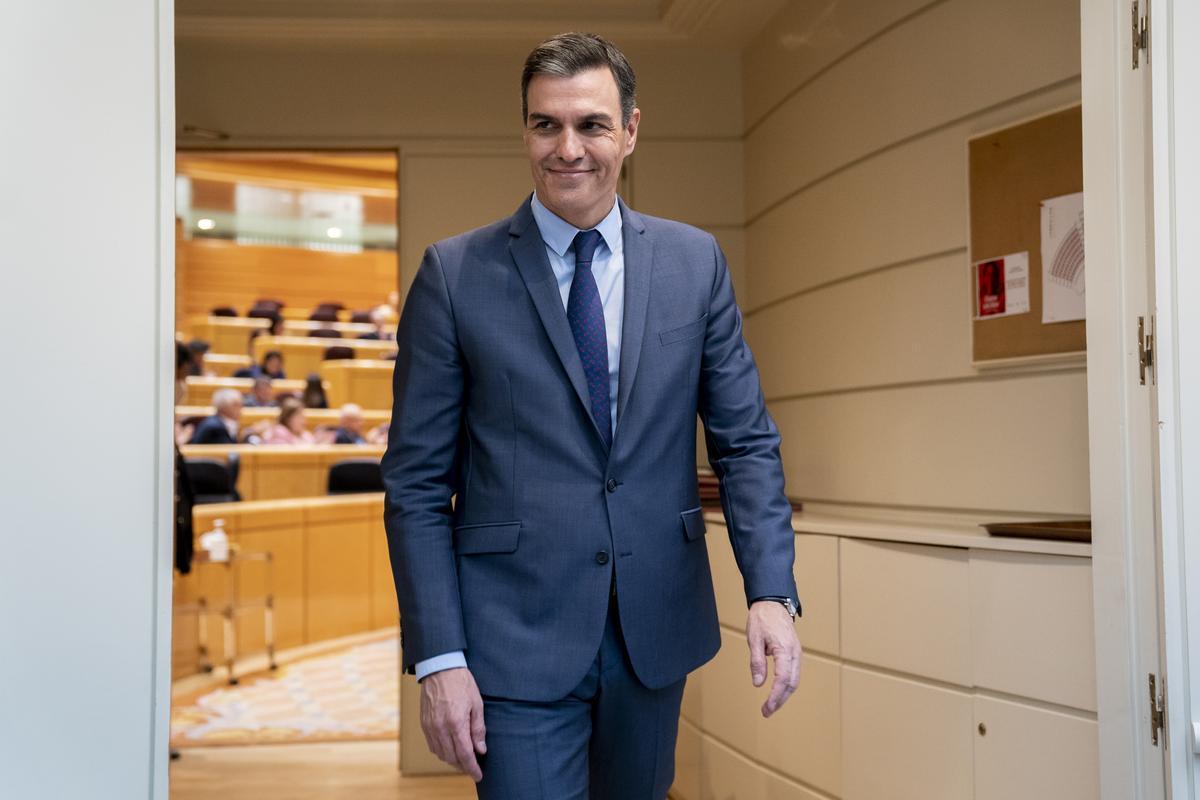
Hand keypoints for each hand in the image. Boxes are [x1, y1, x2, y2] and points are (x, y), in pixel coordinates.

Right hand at [419, 667, 486, 781]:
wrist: (439, 668)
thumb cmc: (461, 683)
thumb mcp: (477, 704)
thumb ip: (478, 729)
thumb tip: (481, 749)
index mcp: (456, 723)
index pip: (465, 754)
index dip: (472, 768)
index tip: (478, 775)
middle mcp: (440, 728)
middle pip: (452, 757)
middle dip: (463, 766)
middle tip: (473, 767)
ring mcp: (430, 726)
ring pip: (441, 754)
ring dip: (452, 760)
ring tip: (463, 759)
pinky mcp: (424, 723)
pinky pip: (432, 745)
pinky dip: (441, 751)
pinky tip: (450, 749)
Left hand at [746, 600, 802, 717]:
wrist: (773, 603)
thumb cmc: (762, 618)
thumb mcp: (754, 639)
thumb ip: (757, 662)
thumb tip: (758, 683)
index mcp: (785, 649)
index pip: (782, 679)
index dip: (774, 696)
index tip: (766, 708)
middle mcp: (795, 653)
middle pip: (791, 684)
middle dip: (780, 700)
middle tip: (766, 712)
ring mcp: (796, 653)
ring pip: (794, 680)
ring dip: (784, 695)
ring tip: (771, 706)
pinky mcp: (794, 653)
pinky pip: (793, 673)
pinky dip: (787, 686)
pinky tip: (777, 692)